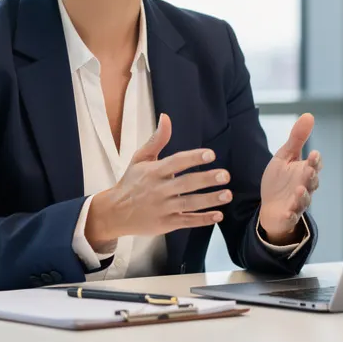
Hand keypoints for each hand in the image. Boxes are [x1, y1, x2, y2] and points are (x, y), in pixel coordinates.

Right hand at [84, 114, 231, 250]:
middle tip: (225, 175)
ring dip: (209, 200)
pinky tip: (218, 215)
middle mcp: (158, 190)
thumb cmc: (131, 182)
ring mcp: (163, 208)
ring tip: (227, 194)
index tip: (211, 154)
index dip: (193, 157)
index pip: (175, 162)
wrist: (114, 213)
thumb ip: (156, 140)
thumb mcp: (140, 159)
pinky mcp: (166, 224)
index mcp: (153, 172)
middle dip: (206, 179)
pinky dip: (203, 220)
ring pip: (189, 204)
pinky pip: (187, 222)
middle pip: (185, 184)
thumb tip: (166, 117)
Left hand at [258, 113, 320, 243]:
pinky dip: (291, 215)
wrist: (270, 207)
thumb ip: (297, 138)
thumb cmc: (280, 181)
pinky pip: (292, 217)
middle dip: (311, 176)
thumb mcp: (285, 157)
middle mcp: (305, 187)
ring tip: (299, 190)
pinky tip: (288, 212)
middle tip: (309, 169)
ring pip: (304, 200)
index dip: (315, 160)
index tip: (313, 154)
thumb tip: (309, 115)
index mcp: (305, 171)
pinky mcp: (288, 216)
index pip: (314, 164)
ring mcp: (297, 202)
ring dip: (303, 196)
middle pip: (312, 182)